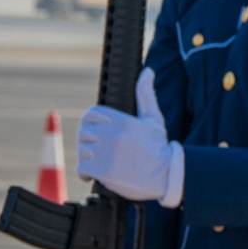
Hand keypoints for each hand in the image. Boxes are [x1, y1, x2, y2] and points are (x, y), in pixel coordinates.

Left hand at [76, 69, 182, 204]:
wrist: (166, 176)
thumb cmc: (159, 147)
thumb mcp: (153, 119)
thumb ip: (145, 95)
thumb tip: (147, 72)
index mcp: (122, 121)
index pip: (91, 114)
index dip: (90, 121)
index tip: (94, 129)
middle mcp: (111, 135)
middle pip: (84, 132)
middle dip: (88, 140)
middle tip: (96, 148)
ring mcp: (106, 153)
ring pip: (82, 150)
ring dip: (86, 156)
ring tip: (97, 160)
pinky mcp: (103, 171)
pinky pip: (81, 168)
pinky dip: (84, 172)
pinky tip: (92, 173)